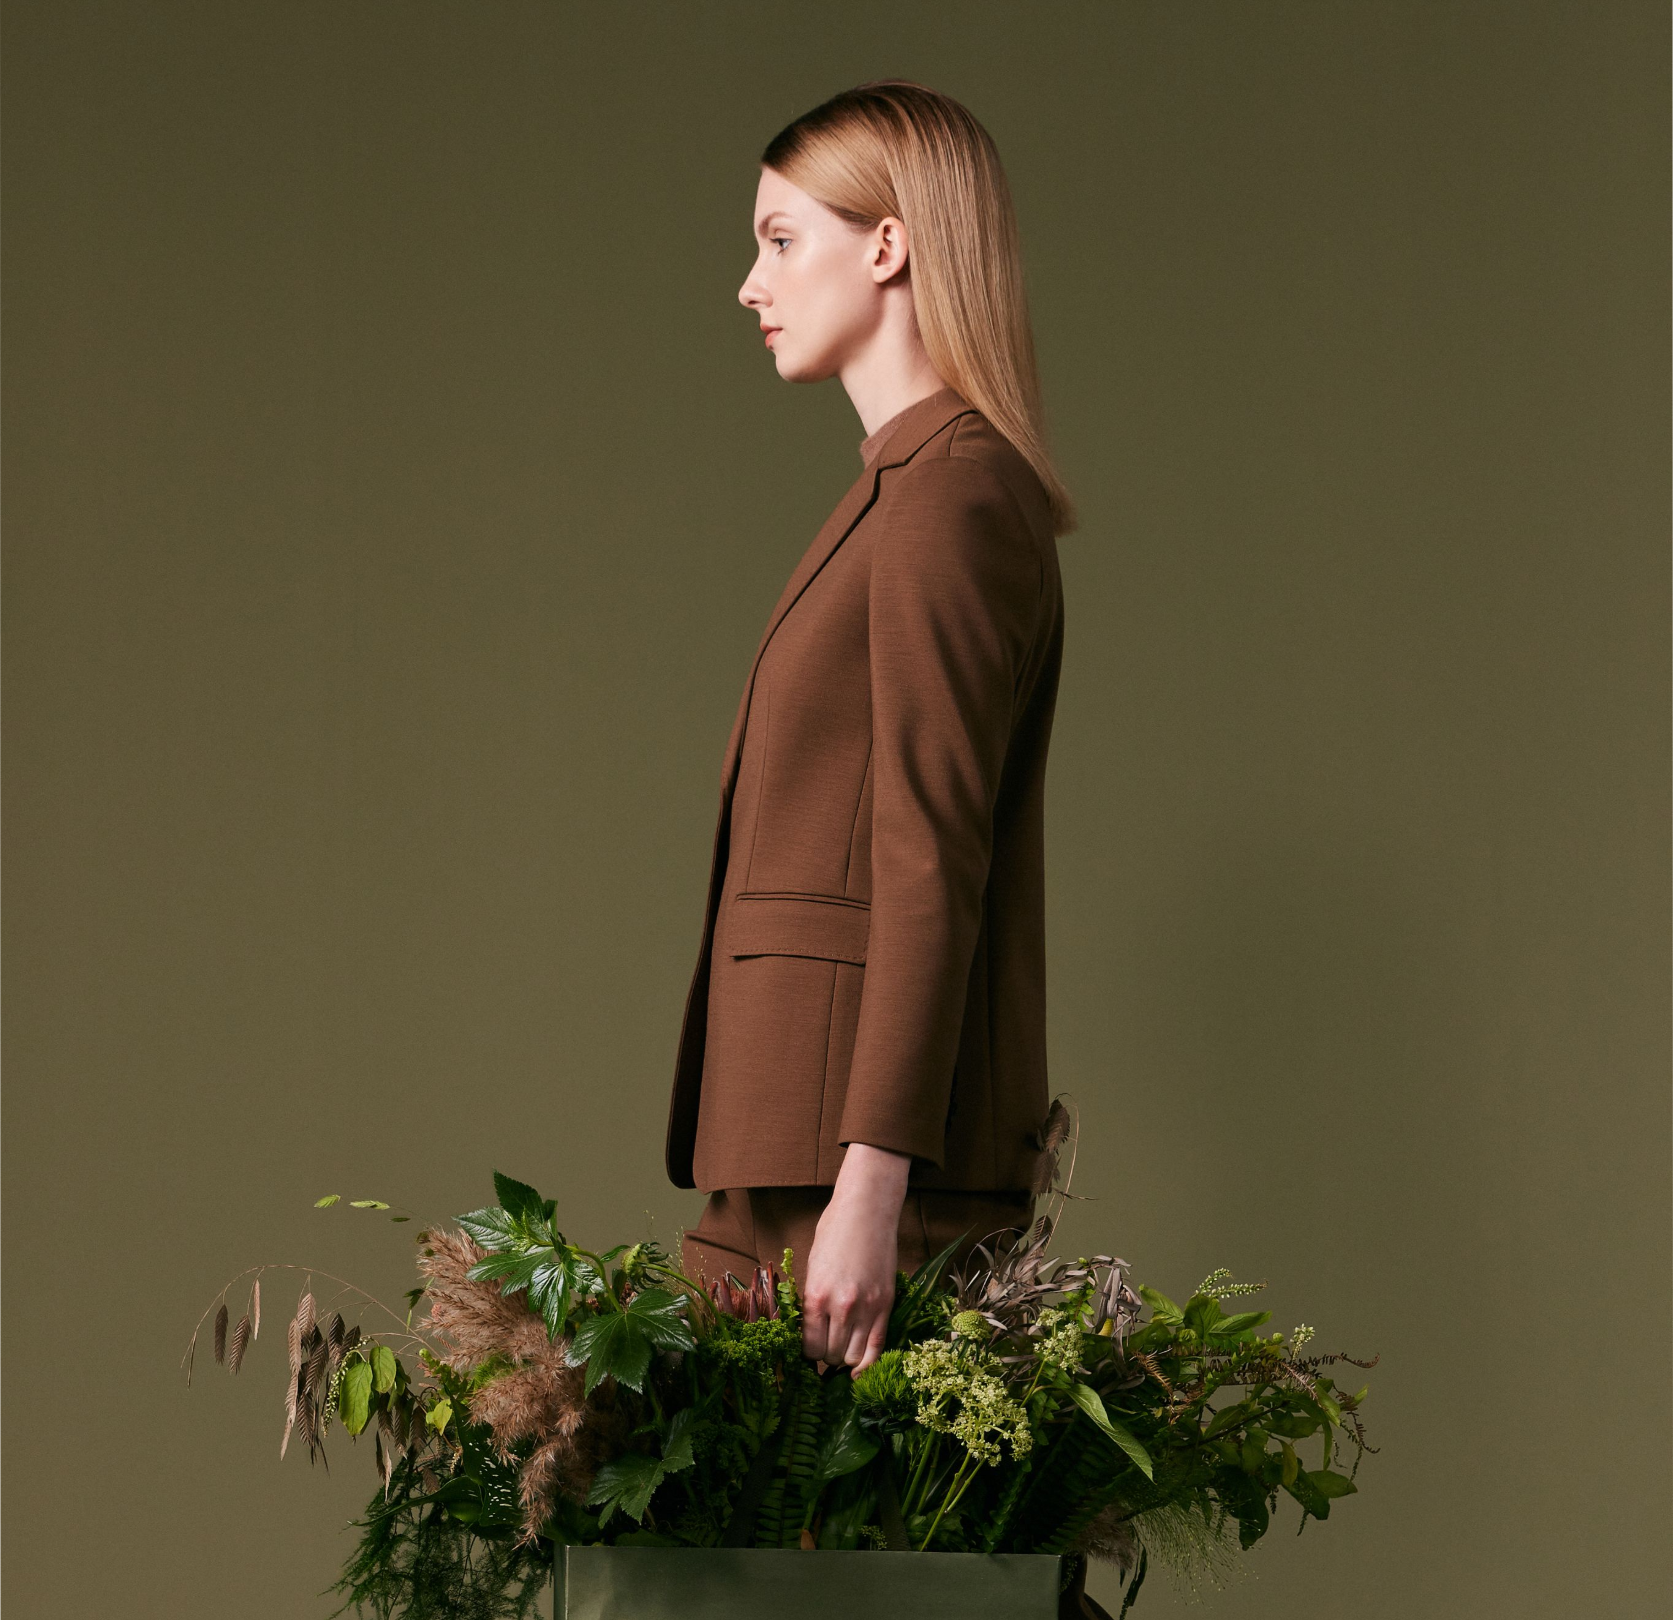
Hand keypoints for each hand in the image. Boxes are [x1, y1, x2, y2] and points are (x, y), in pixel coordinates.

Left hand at [801, 1144, 911, 1375]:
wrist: (866, 1211)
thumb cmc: (834, 1232)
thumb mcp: (813, 1267)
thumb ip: (812, 1301)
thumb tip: (810, 1331)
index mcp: (816, 1297)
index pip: (810, 1348)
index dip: (808, 1353)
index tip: (810, 1349)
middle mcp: (841, 1307)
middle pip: (831, 1355)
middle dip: (826, 1357)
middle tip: (826, 1348)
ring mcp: (867, 1308)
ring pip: (853, 1357)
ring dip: (845, 1358)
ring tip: (842, 1348)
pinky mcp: (886, 1305)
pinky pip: (877, 1347)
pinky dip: (868, 1363)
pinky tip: (860, 1368)